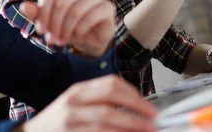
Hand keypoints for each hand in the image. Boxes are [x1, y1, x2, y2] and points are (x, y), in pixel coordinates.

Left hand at [20, 0, 115, 56]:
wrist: (89, 40)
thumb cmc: (69, 27)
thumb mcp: (50, 23)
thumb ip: (37, 14)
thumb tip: (24, 6)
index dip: (42, 15)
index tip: (40, 31)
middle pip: (62, 2)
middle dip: (53, 24)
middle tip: (51, 39)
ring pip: (76, 10)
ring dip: (66, 29)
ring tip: (61, 40)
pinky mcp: (108, 7)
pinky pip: (91, 16)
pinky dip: (80, 29)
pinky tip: (77, 36)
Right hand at [21, 75, 157, 131]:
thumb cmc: (59, 122)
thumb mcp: (77, 105)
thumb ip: (101, 103)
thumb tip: (136, 109)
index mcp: (79, 90)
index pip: (112, 84)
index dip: (134, 95)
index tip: (149, 107)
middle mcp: (74, 101)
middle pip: (111, 98)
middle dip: (136, 109)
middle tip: (153, 119)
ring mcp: (70, 119)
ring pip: (106, 119)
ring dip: (130, 125)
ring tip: (146, 130)